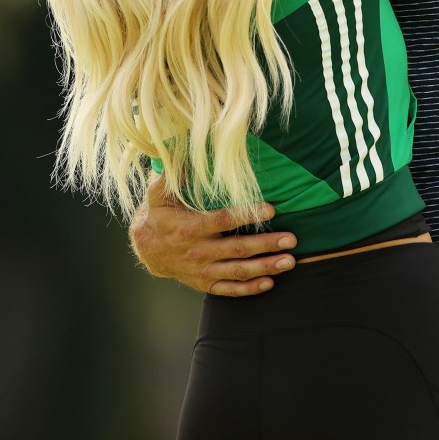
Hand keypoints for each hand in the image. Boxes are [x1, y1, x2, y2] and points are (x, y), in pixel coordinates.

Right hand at [128, 173, 295, 295]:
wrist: (146, 249)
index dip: (248, 215)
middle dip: (267, 244)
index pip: (224, 220)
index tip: (272, 209)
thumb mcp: (158, 194)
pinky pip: (229, 289)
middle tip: (292, 239)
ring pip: (238, 271)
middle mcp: (198, 251)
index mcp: (189, 227)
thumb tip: (176, 151)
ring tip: (289, 261)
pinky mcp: (205, 282)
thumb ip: (169, 175)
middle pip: (238, 249)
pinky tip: (271, 282)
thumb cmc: (159, 215)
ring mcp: (202, 270)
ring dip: (266, 267)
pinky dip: (250, 288)